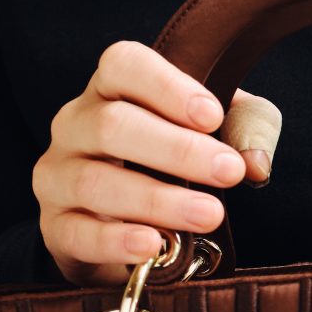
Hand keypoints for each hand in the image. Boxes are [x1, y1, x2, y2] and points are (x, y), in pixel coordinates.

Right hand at [33, 39, 275, 286]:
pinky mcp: (55, 227)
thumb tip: (256, 161)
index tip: (212, 116)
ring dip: (158, 200)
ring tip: (208, 215)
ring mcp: (57, 176)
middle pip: (112, 125)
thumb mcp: (215, 133)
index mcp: (110, 90)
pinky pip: (80, 233)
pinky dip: (118, 241)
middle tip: (229, 173)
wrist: (118, 225)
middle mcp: (75, 125)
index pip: (123, 65)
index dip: (167, 86)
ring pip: (96, 181)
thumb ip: (244, 129)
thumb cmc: (169, 164)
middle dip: (178, 150)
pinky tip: (153, 245)